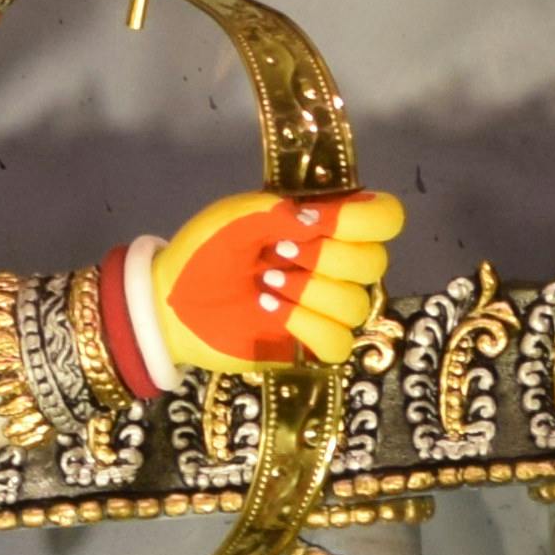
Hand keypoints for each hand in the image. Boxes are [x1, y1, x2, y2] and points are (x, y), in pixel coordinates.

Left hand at [140, 187, 401, 379]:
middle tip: (278, 255)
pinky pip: (339, 342)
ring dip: (310, 293)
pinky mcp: (310, 343)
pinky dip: (309, 328)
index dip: (363, 221)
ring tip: (265, 286)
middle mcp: (335, 264)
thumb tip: (318, 220)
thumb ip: (278, 211)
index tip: (320, 222)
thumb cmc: (204, 252)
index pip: (384, 218)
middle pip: (374, 263)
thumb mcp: (235, 217)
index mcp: (325, 225)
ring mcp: (325, 307)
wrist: (170, 301)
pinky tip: (274, 313)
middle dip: (325, 259)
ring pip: (356, 304)